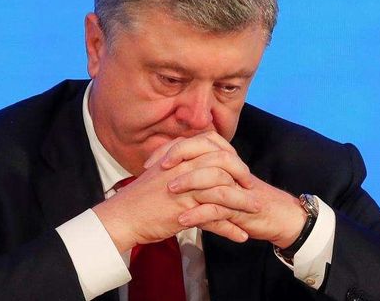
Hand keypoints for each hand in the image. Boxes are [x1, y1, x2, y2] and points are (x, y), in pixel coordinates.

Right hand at [92, 136, 259, 252]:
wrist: (123, 216)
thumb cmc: (141, 196)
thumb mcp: (161, 171)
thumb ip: (180, 162)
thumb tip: (199, 160)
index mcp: (178, 156)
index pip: (212, 143)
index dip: (230, 153)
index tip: (239, 167)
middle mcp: (183, 169)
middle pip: (223, 163)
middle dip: (242, 174)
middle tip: (251, 186)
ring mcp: (184, 190)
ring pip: (222, 192)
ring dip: (243, 203)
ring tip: (256, 211)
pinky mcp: (184, 212)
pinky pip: (213, 219)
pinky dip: (229, 229)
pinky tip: (241, 236)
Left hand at [160, 131, 306, 248]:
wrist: (277, 216)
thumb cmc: (243, 200)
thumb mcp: (218, 185)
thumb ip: (199, 175)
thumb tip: (168, 173)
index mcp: (223, 158)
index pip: (195, 142)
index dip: (171, 149)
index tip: (150, 163)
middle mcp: (230, 166)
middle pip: (204, 148)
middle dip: (179, 155)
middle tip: (158, 168)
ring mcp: (236, 185)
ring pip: (212, 174)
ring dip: (189, 181)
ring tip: (170, 191)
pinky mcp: (241, 207)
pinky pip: (219, 207)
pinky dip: (200, 213)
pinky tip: (183, 220)